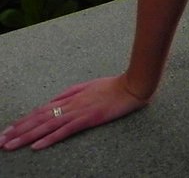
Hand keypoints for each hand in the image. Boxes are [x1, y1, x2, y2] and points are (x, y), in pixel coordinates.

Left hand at [0, 74, 148, 150]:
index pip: (41, 110)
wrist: (132, 85)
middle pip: (39, 118)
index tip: (8, 130)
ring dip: (26, 136)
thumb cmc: (113, 86)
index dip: (23, 121)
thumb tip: (53, 102)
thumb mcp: (88, 86)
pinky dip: (49, 138)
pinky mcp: (88, 119)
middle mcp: (70, 104)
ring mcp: (78, 112)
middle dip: (18, 131)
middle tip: (1, 141)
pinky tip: (37, 146)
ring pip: (47, 125)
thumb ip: (70, 94)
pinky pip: (65, 131)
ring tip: (11, 145)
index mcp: (69, 97)